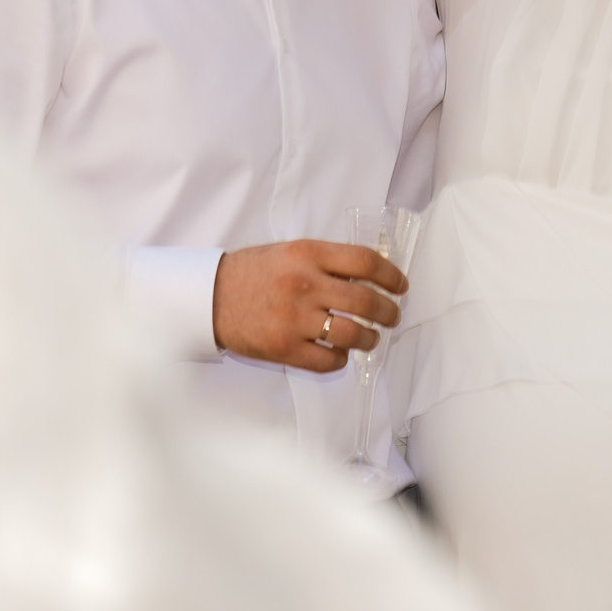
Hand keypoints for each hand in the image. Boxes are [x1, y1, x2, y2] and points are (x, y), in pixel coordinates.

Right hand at [213, 239, 408, 372]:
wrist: (210, 297)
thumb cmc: (254, 272)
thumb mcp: (291, 251)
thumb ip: (327, 261)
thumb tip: (370, 276)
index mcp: (307, 254)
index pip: (364, 261)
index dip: (390, 274)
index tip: (401, 285)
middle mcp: (304, 284)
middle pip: (365, 300)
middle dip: (388, 311)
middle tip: (393, 316)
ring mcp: (294, 318)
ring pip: (351, 334)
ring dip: (370, 338)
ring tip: (371, 338)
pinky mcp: (283, 348)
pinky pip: (327, 359)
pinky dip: (341, 359)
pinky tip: (340, 353)